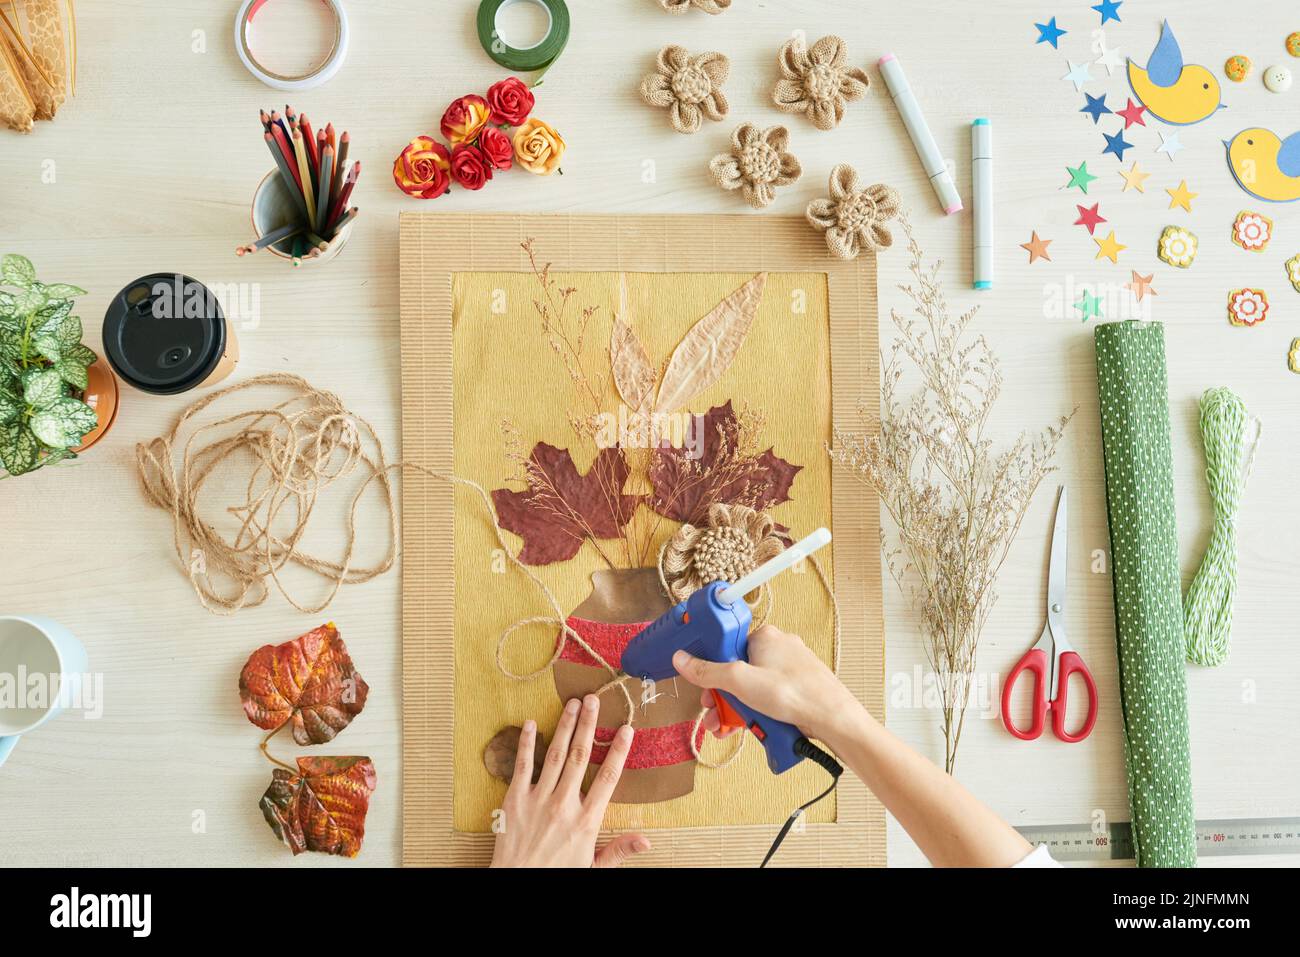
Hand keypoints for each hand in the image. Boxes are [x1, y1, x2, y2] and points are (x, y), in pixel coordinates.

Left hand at [490, 694, 651, 867]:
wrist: (518, 885)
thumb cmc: (557, 876)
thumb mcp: (594, 868)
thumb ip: (619, 851)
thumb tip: (647, 841)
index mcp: (586, 821)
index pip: (607, 778)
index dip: (619, 751)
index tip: (627, 729)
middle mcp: (564, 805)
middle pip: (580, 756)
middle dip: (589, 725)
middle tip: (595, 700)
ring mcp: (537, 799)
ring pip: (554, 755)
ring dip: (565, 726)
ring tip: (573, 703)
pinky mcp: (514, 800)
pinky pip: (522, 766)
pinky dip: (526, 743)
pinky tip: (530, 723)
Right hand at [673, 625, 863, 745]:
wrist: (834, 719)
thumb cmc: (795, 694)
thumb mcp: (740, 682)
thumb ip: (708, 671)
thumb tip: (682, 659)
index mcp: (765, 637)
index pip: (727, 648)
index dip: (712, 671)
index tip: (705, 689)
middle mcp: (779, 649)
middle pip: (738, 672)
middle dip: (724, 698)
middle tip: (715, 715)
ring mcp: (790, 670)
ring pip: (754, 689)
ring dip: (739, 710)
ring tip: (731, 729)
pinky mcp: (798, 689)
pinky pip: (770, 699)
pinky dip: (760, 713)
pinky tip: (756, 728)